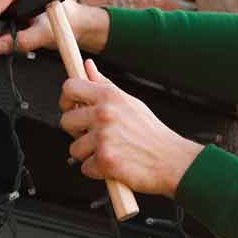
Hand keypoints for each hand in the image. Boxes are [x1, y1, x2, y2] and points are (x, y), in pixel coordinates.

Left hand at [60, 59, 203, 197]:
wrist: (172, 161)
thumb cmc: (151, 134)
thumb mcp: (130, 102)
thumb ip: (105, 85)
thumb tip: (87, 66)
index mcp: (109, 96)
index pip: (70, 87)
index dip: (66, 99)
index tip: (71, 107)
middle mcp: (104, 114)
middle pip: (66, 121)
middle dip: (76, 132)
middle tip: (93, 136)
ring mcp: (103, 138)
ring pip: (74, 148)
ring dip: (88, 154)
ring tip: (109, 151)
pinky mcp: (105, 160)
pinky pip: (85, 167)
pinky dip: (97, 170)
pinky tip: (113, 164)